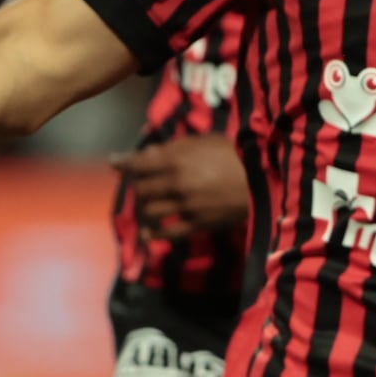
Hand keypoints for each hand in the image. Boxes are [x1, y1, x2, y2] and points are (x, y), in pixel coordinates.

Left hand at [115, 134, 252, 237]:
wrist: (262, 178)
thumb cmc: (237, 153)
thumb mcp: (206, 141)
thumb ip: (177, 147)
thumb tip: (151, 154)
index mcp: (177, 158)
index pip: (139, 163)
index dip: (123, 163)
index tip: (113, 163)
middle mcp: (176, 182)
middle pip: (141, 188)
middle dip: (137, 187)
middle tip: (139, 186)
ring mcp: (186, 205)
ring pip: (150, 211)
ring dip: (146, 209)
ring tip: (148, 206)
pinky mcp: (197, 223)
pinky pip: (169, 233)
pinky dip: (155, 235)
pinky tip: (149, 235)